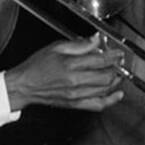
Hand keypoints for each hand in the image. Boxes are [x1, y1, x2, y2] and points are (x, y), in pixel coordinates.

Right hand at [3, 34, 124, 111]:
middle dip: (116, 69)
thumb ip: (78, 44)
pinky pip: (97, 105)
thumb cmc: (37, 66)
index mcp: (70, 65)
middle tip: (119, 62)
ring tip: (118, 74)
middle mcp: (75, 82)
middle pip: (105, 77)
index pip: (99, 60)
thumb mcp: (56, 47)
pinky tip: (117, 95)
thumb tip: (95, 40)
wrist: (25, 86)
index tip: (119, 53)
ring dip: (115, 81)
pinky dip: (110, 100)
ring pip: (104, 90)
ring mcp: (76, 95)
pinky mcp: (75, 104)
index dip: (113, 56)